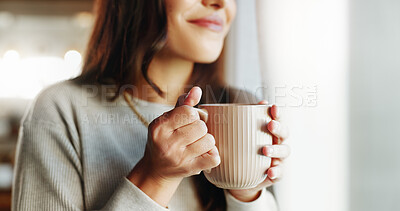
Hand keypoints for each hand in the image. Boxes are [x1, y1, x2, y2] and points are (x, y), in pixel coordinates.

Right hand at [127, 87, 219, 206]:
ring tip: (196, 144)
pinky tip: (204, 154)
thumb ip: (183, 104)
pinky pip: (214, 158)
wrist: (155, 169)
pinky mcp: (189, 169)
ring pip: (209, 140)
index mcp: (159, 127)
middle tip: (192, 134)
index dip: (193, 114)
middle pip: (201, 126)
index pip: (189, 112)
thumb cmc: (164, 140)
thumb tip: (197, 90)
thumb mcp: (167, 120)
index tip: (188, 120)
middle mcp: (167, 143)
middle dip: (200, 128)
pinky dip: (213, 154)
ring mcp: (178, 158)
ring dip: (206, 141)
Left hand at [229, 101, 289, 201]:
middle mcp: (276, 142)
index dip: (277, 113)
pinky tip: (270, 171)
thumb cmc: (239, 153)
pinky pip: (280, 172)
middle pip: (284, 132)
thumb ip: (227, 127)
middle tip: (270, 124)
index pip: (276, 119)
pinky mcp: (276, 173)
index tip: (273, 107)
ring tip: (265, 150)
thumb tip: (209, 111)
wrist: (240, 179)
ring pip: (284, 151)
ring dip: (276, 149)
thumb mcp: (234, 139)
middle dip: (278, 127)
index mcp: (268, 131)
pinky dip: (276, 171)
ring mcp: (279, 158)